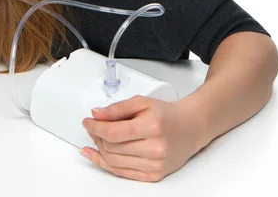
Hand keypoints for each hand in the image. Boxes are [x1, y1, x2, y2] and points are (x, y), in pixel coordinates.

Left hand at [81, 95, 201, 182]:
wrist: (190, 128)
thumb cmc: (167, 114)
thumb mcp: (142, 102)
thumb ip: (117, 108)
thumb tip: (97, 114)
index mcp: (152, 127)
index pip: (113, 132)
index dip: (95, 127)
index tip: (87, 121)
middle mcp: (154, 148)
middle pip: (112, 147)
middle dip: (96, 136)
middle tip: (92, 126)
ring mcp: (154, 165)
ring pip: (114, 162)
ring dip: (100, 149)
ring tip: (96, 138)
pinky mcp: (153, 176)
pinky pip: (122, 173)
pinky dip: (105, 164)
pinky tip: (96, 156)